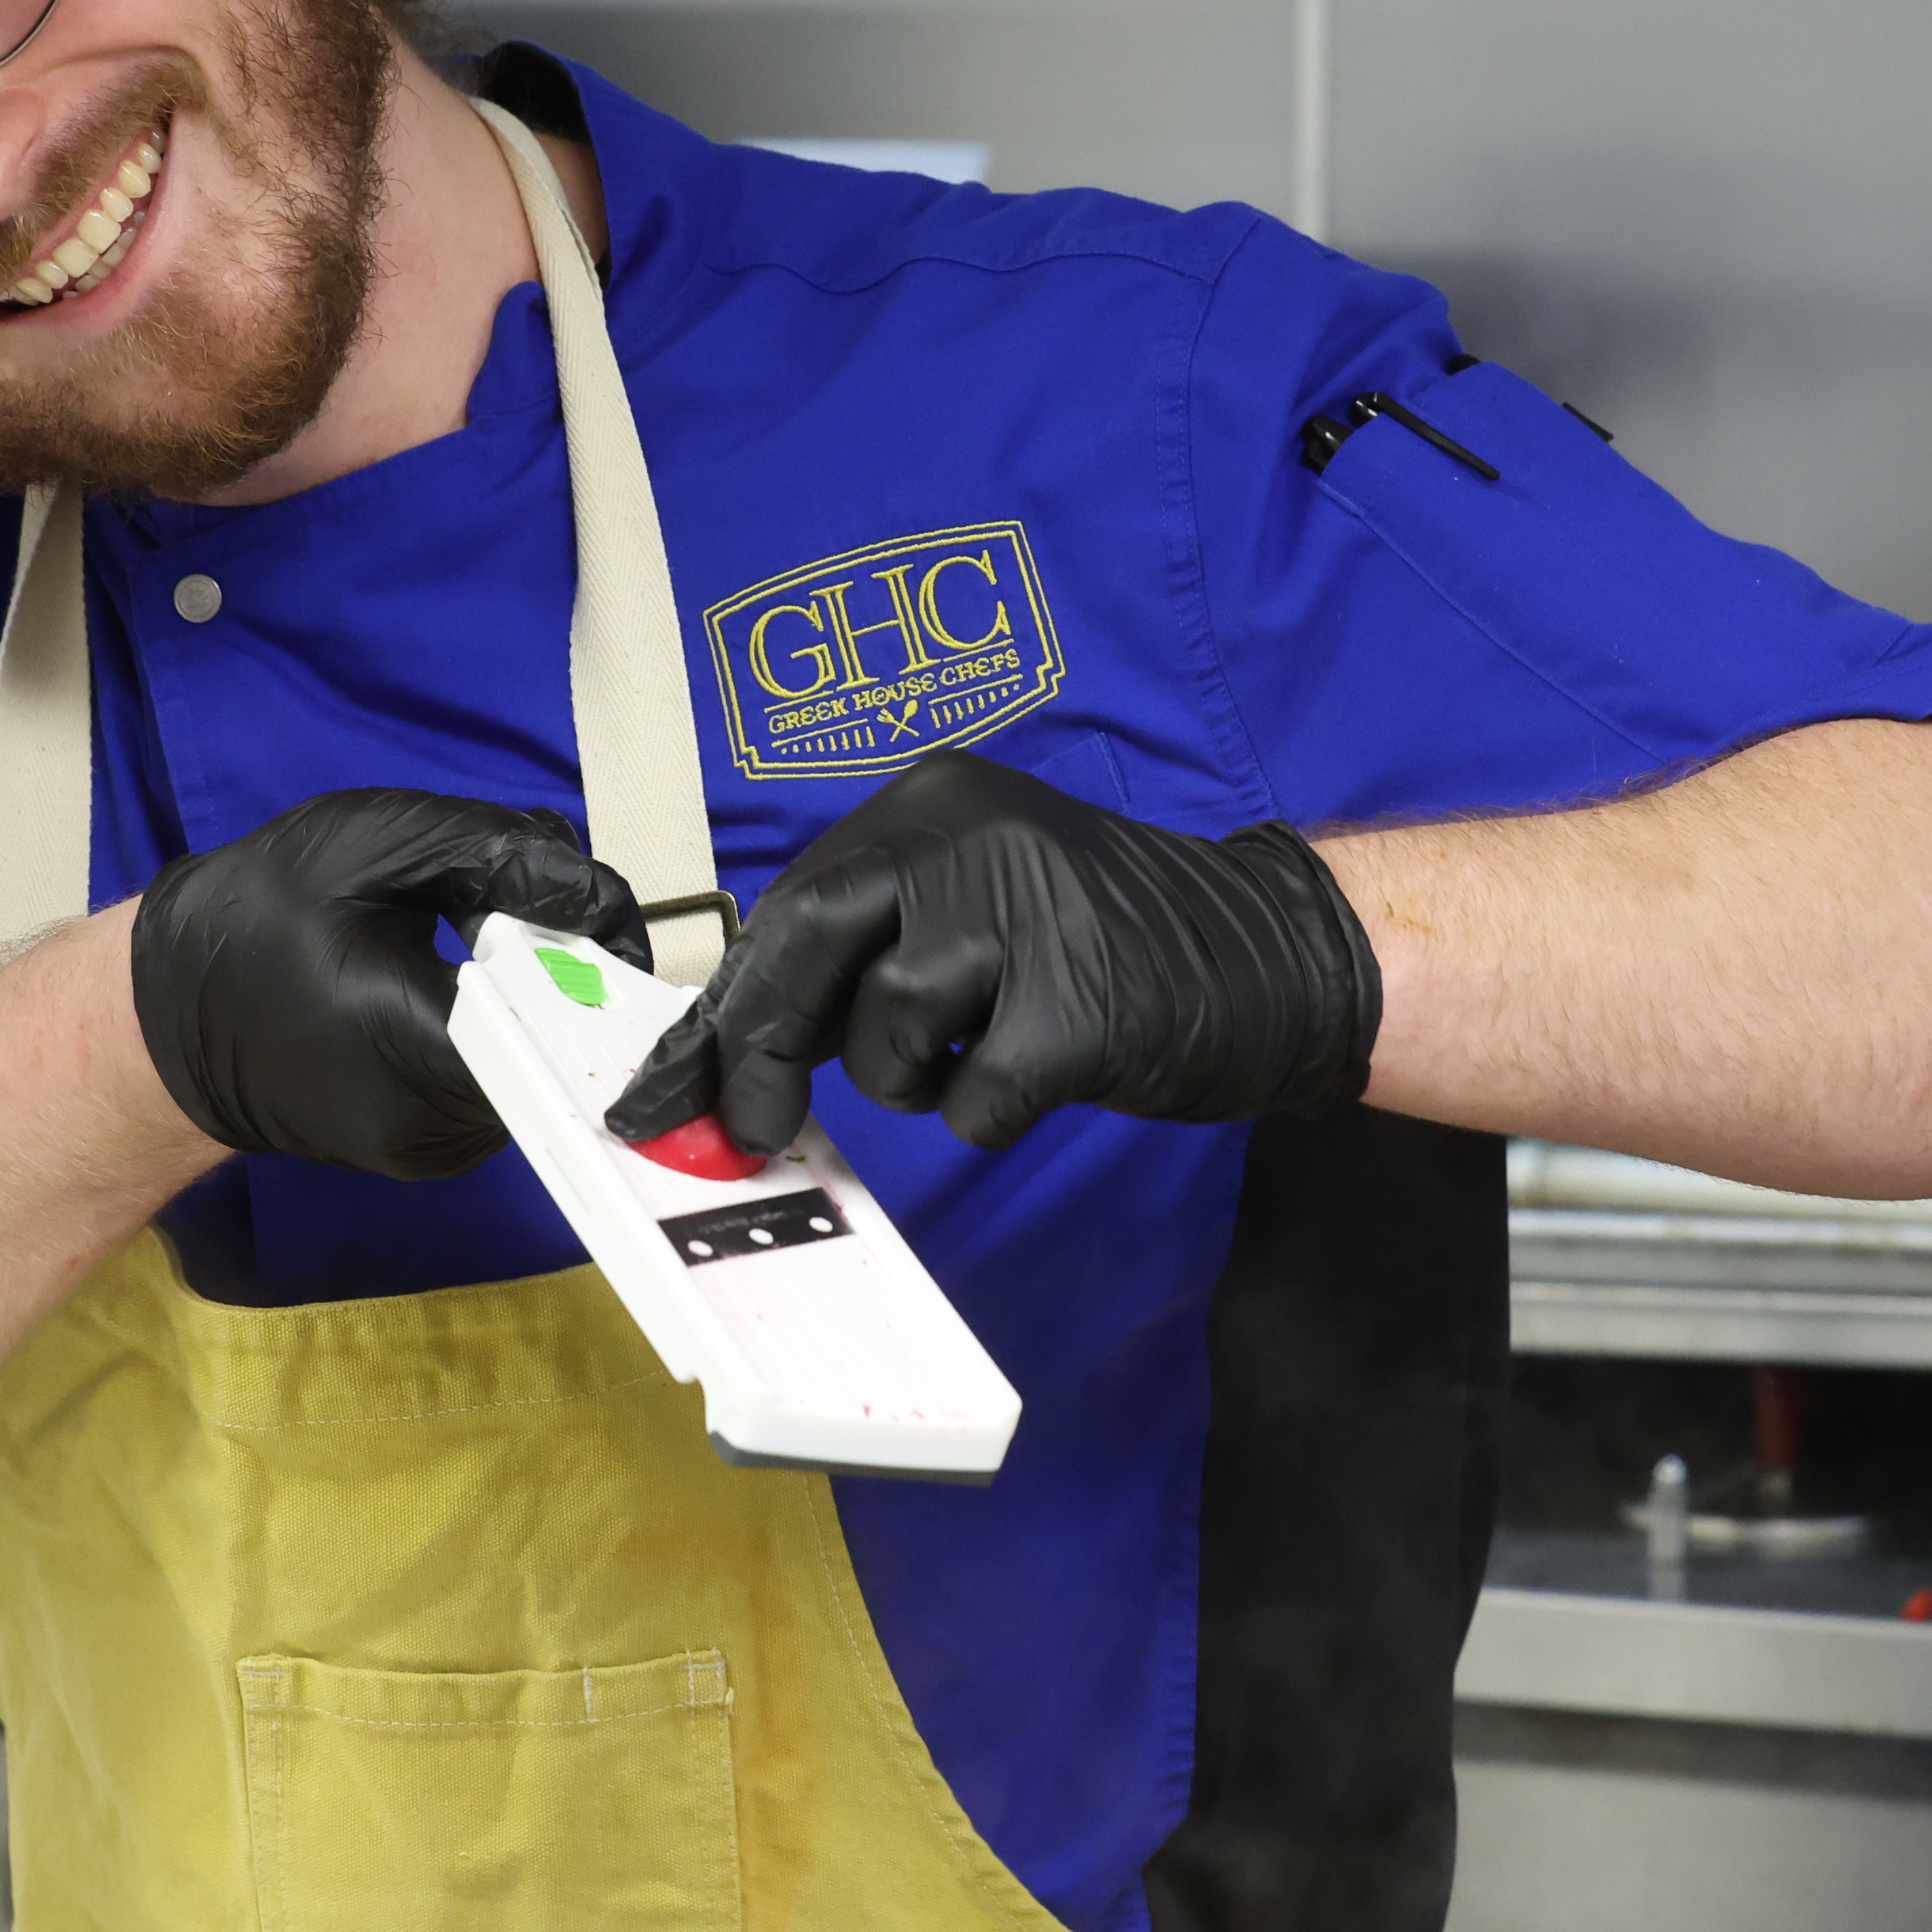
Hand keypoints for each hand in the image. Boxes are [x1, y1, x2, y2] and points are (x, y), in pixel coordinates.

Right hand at [133, 790, 646, 1177]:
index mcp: (410, 1047)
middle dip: (564, 977)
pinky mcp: (428, 1156)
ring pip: (539, 1076)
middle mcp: (429, 1126)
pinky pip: (506, 1093)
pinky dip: (507, 1040)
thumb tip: (594, 892)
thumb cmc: (257, 918)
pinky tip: (466, 993)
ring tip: (486, 951)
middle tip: (530, 914)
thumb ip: (492, 853)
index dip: (588, 959)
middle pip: (557, 1053)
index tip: (580, 909)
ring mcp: (430, 1154)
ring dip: (537, 1010)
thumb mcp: (371, 842)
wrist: (169, 1013)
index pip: (554, 1022)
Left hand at [603, 750, 1380, 1158]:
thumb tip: (733, 1047)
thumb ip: (868, 948)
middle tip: (749, 1129)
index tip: (660, 1089)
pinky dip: (989, 1113)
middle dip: (759, 1051)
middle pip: (808, 948)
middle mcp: (970, 836)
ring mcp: (1028, 914)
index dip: (719, 1008)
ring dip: (914, 1078)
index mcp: (932, 802)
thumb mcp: (977, 903)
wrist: (1271, 950)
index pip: (789, 906)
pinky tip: (1039, 1074)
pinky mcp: (1080, 1004)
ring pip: (888, 1034)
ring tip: (982, 1053)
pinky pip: (976, 1100)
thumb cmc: (1104, 941)